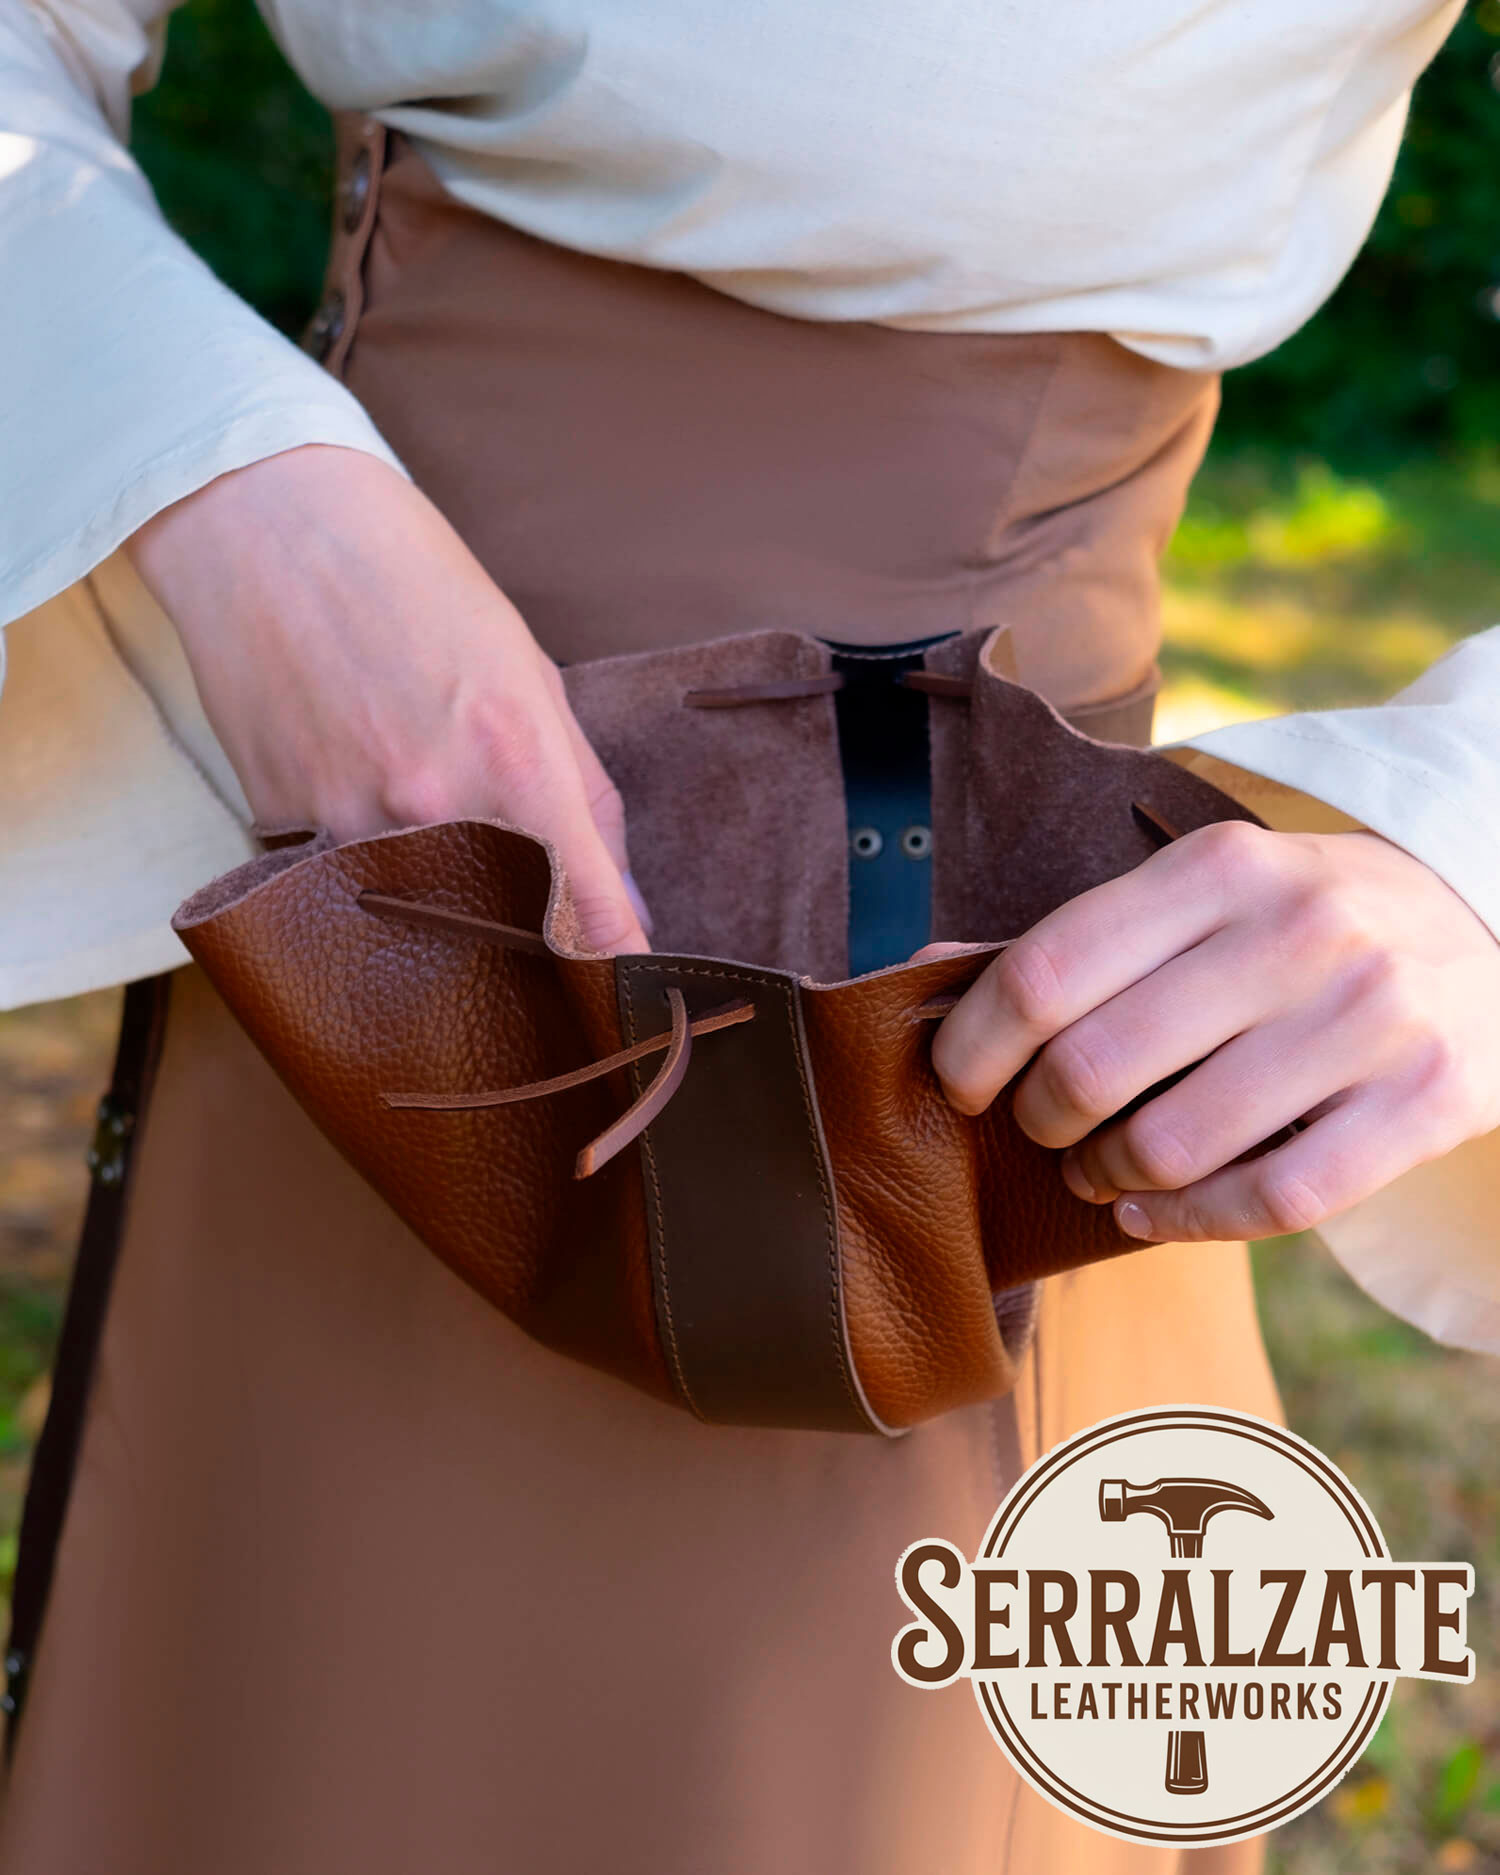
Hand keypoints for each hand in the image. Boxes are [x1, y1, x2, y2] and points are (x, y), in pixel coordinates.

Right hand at [127, 445, 648, 953]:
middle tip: (535, 938)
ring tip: (428, 843)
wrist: (271, 525)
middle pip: (503, 941)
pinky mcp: (283, 830)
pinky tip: (360, 801)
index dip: (616, 973)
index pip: (588, 915)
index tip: (627, 1007)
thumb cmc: (419, 588)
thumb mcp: (535, 678)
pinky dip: (367, 875)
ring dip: (442, 914)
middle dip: (527, 950)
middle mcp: (435, 807)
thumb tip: (626, 905)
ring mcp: (350, 826)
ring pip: (419, 925)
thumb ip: (586, 800)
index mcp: (517, 760)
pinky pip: (343, 889)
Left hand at [929, 822, 1499, 1242]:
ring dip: (1108, 1176)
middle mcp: (1298, 931)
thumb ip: (1081, 937)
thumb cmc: (1303, 924)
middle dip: (1039, 1121)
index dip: (974, 1045)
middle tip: (1042, 1129)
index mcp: (1220, 867)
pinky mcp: (1430, 1099)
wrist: (1493, 926)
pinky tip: (1154, 1212)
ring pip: (1173, 1143)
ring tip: (1101, 1169)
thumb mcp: (1204, 894)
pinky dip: (1188, 1222)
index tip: (958, 1084)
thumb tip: (926, 965)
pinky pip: (1273, 1199)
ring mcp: (1371, 1017)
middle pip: (1093, 1065)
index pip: (1046, 969)